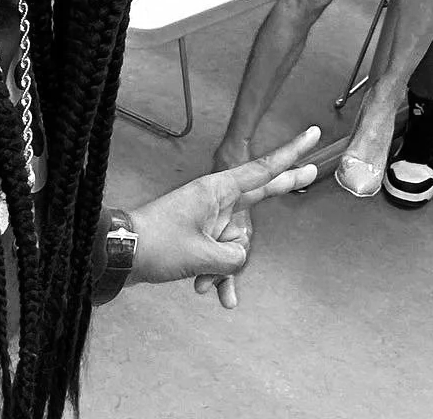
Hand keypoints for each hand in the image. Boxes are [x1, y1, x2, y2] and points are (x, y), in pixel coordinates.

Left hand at [128, 126, 319, 309]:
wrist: (118, 255)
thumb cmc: (158, 244)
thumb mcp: (201, 255)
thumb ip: (232, 257)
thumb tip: (239, 257)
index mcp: (218, 190)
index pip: (264, 169)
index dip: (291, 153)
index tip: (313, 134)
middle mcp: (216, 200)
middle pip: (258, 197)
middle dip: (284, 187)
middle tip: (313, 170)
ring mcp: (207, 219)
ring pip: (235, 241)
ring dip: (224, 267)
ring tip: (206, 286)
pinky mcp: (197, 237)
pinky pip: (219, 255)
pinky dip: (217, 275)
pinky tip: (217, 298)